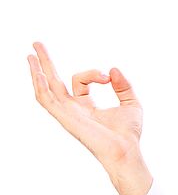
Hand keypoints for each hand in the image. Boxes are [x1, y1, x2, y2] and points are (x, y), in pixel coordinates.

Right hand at [28, 42, 143, 166]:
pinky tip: (38, 73)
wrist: (126, 150)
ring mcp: (67, 114)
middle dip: (45, 63)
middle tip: (36, 44)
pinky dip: (41, 86)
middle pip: (53, 82)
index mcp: (86, 106)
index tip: (108, 77)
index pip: (80, 80)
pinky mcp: (66, 118)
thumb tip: (113, 69)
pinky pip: (48, 101)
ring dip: (37, 71)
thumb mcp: (131, 103)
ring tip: (30, 54)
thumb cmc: (128, 134)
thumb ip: (123, 85)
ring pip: (46, 89)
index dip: (93, 73)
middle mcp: (73, 109)